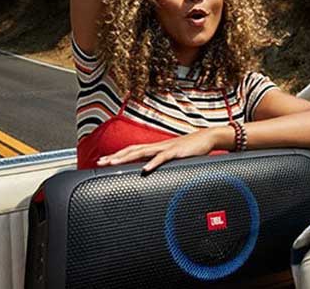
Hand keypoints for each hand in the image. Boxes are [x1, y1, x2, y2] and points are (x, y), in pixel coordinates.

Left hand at [96, 128, 221, 171]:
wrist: (208, 138)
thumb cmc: (191, 148)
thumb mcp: (174, 156)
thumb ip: (162, 163)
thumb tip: (151, 171)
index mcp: (156, 148)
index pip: (132, 151)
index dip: (117, 155)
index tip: (104, 161)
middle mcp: (157, 146)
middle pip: (132, 150)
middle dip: (116, 156)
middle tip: (101, 161)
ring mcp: (166, 148)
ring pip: (142, 152)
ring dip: (127, 157)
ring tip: (114, 163)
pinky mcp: (177, 152)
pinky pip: (162, 158)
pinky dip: (152, 163)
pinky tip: (144, 169)